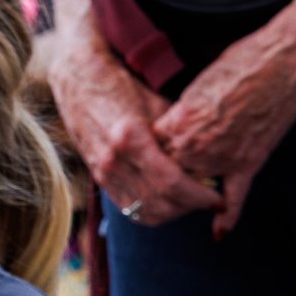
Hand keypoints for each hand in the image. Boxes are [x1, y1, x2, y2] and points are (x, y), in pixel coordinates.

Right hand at [52, 19, 224, 227]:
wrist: (78, 82)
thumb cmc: (121, 86)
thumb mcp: (156, 104)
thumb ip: (177, 134)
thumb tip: (207, 157)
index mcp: (130, 138)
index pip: (171, 182)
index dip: (198, 195)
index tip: (218, 196)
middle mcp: (113, 161)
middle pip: (160, 203)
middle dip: (189, 207)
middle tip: (209, 200)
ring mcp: (103, 173)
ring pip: (145, 212)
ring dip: (172, 213)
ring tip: (191, 201)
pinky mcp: (99, 179)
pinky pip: (130, 209)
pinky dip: (153, 211)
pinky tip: (169, 202)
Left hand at [151, 10, 295, 233]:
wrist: (285, 61)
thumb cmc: (241, 63)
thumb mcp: (197, 85)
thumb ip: (181, 115)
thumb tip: (169, 129)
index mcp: (178, 124)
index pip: (153, 150)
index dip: (156, 149)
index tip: (157, 148)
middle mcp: (195, 147)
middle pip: (170, 172)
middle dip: (171, 171)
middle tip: (173, 169)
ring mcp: (221, 159)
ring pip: (195, 186)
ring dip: (194, 188)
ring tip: (192, 187)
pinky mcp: (248, 164)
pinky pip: (234, 199)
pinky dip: (227, 217)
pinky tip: (220, 233)